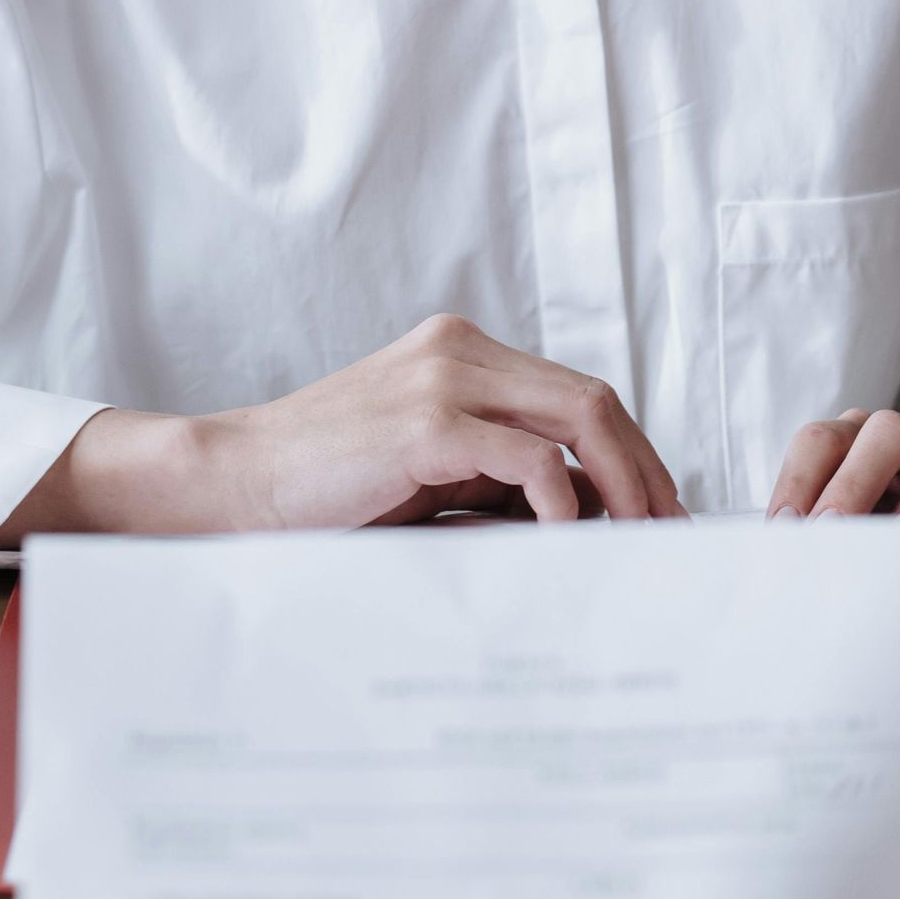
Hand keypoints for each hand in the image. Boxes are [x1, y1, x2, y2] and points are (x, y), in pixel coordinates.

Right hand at [0, 313, 686, 542]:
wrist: (225, 485)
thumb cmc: (320, 493)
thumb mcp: (425, 475)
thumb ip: (495, 481)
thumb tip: (591, 523)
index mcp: (460, 354)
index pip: (578, 397)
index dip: (632, 457)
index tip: (659, 519)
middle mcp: (460, 350)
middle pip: (595, 400)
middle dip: (647, 473)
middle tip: (674, 541)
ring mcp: (445, 378)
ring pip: (578, 417)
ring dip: (625, 487)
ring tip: (643, 548)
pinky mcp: (427, 420)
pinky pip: (530, 458)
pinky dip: (566, 503)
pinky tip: (572, 547)